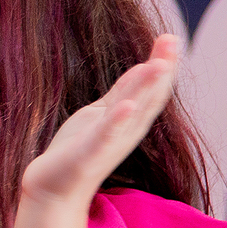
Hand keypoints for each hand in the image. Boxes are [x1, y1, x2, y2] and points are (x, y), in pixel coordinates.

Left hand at [22, 34, 178, 203]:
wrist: (54, 189)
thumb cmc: (78, 150)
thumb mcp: (103, 114)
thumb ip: (123, 92)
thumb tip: (145, 66)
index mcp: (129, 120)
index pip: (152, 89)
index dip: (163, 64)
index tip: (170, 38)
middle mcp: (126, 131)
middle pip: (149, 97)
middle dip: (161, 69)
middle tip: (172, 40)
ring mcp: (110, 143)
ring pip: (132, 112)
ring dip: (144, 88)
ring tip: (156, 65)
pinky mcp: (90, 155)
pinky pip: (106, 136)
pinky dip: (117, 122)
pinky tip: (125, 106)